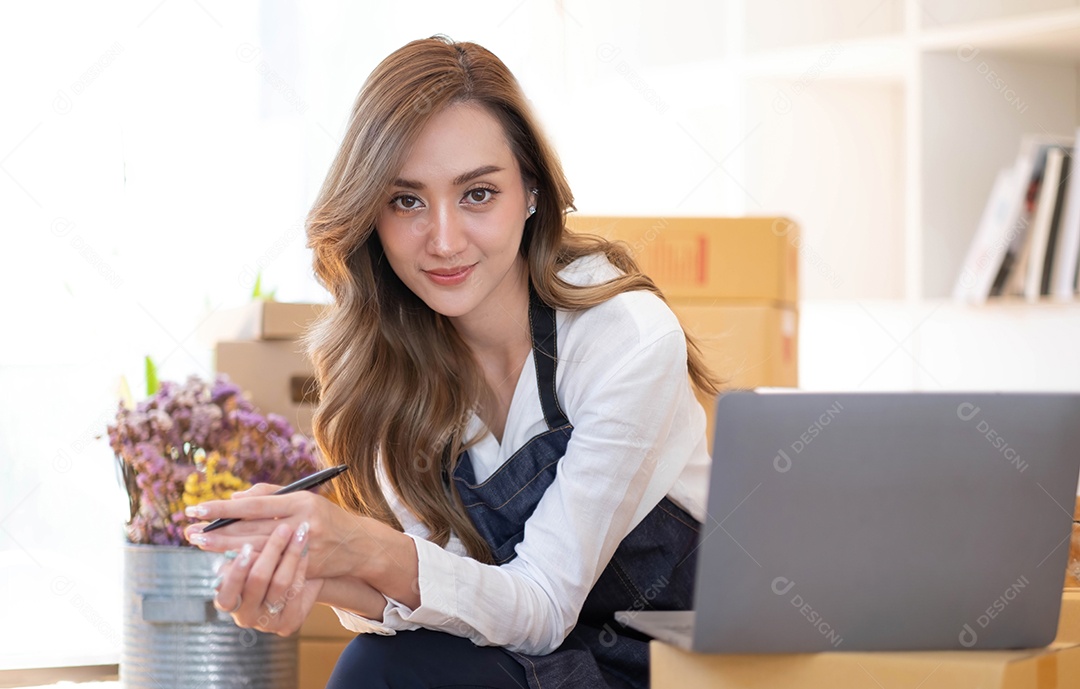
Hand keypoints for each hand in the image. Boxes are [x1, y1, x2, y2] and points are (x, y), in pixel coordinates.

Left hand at [184, 483, 363, 579]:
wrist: (360, 545)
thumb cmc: (326, 516)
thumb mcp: (304, 498)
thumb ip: (269, 495)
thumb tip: (234, 499)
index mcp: (301, 501)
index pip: (254, 505)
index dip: (224, 508)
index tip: (198, 509)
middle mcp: (302, 524)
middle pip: (251, 529)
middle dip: (218, 530)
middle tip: (190, 531)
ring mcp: (303, 548)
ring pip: (257, 548)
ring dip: (224, 547)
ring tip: (200, 543)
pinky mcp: (304, 568)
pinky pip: (270, 566)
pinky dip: (247, 562)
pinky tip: (227, 560)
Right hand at [212, 520, 323, 635]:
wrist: (297, 587)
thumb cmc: (264, 566)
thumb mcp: (247, 555)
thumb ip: (239, 537)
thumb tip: (234, 503)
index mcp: (226, 601)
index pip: (226, 589)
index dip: (236, 568)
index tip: (246, 546)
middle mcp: (244, 616)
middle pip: (257, 581)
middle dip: (271, 551)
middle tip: (283, 528)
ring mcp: (267, 622)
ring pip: (280, 583)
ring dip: (290, 554)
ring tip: (298, 532)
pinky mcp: (289, 623)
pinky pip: (298, 589)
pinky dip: (301, 565)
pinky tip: (306, 548)